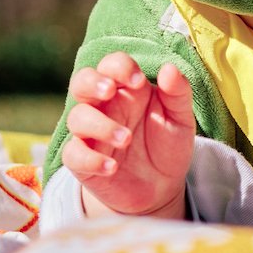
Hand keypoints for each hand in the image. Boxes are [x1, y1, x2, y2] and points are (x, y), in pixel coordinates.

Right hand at [61, 52, 194, 218]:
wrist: (162, 188)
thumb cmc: (167, 144)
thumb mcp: (180, 118)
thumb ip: (177, 92)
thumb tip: (169, 68)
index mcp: (125, 89)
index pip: (111, 64)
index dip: (120, 67)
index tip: (139, 82)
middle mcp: (104, 107)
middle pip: (81, 81)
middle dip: (92, 82)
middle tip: (110, 91)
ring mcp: (90, 134)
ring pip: (76, 118)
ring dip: (99, 125)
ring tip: (127, 140)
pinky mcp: (83, 162)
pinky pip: (73, 154)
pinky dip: (90, 159)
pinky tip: (112, 167)